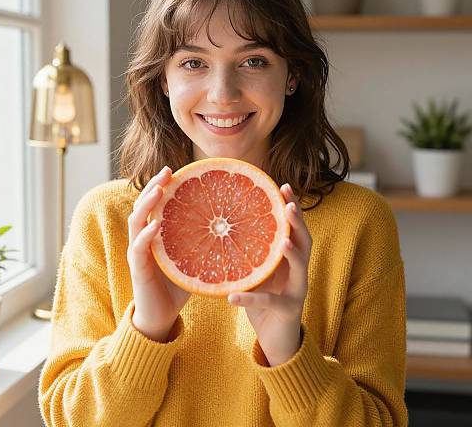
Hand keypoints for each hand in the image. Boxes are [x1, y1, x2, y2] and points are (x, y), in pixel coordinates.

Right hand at [127, 166, 190, 341]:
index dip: (160, 185)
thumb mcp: (193, 260)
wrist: (160, 317)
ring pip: (135, 220)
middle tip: (167, 170)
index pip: (154, 204)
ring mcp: (137, 252)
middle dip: (153, 185)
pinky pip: (138, 247)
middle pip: (142, 204)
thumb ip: (205, 245)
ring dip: (146, 203)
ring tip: (159, 190)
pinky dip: (146, 235)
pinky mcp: (137, 268)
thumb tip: (235, 230)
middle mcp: (142, 238)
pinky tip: (156, 225)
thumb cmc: (177, 287)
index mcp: (154, 234)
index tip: (173, 170)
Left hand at [228, 183, 310, 365]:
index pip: (294, 228)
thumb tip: (219, 229)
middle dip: (298, 222)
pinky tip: (233, 297)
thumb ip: (249, 255)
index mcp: (289, 259)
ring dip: (292, 252)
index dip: (292, 206)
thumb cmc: (264, 301)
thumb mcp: (256, 273)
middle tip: (290, 205)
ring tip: (282, 241)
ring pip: (301, 267)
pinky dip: (251, 299)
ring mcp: (297, 290)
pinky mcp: (288, 311)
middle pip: (305, 241)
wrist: (275, 338)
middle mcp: (298, 271)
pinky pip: (269, 303)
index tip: (283, 186)